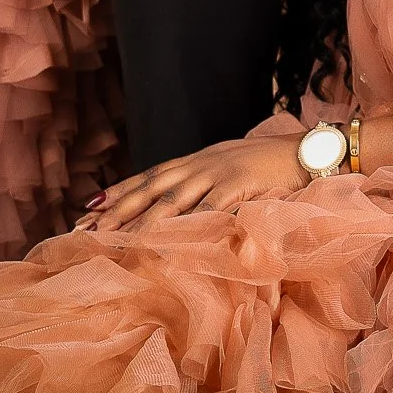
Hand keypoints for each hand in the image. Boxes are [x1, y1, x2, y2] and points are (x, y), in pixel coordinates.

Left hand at [74, 136, 303, 232]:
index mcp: (195, 161)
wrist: (305, 152)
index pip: (147, 177)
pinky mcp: (237, 184)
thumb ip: (204, 185)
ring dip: (140, 222)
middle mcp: (198, 164)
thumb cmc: (268, 166)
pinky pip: (206, 208)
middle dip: (117, 210)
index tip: (87, 212)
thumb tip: (179, 210)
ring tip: (116, 241)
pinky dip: (186, 224)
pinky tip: (168, 240)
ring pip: (170, 200)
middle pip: (149, 188)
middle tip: (87, 231)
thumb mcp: (228, 170)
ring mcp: (216, 172)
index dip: (117, 193)